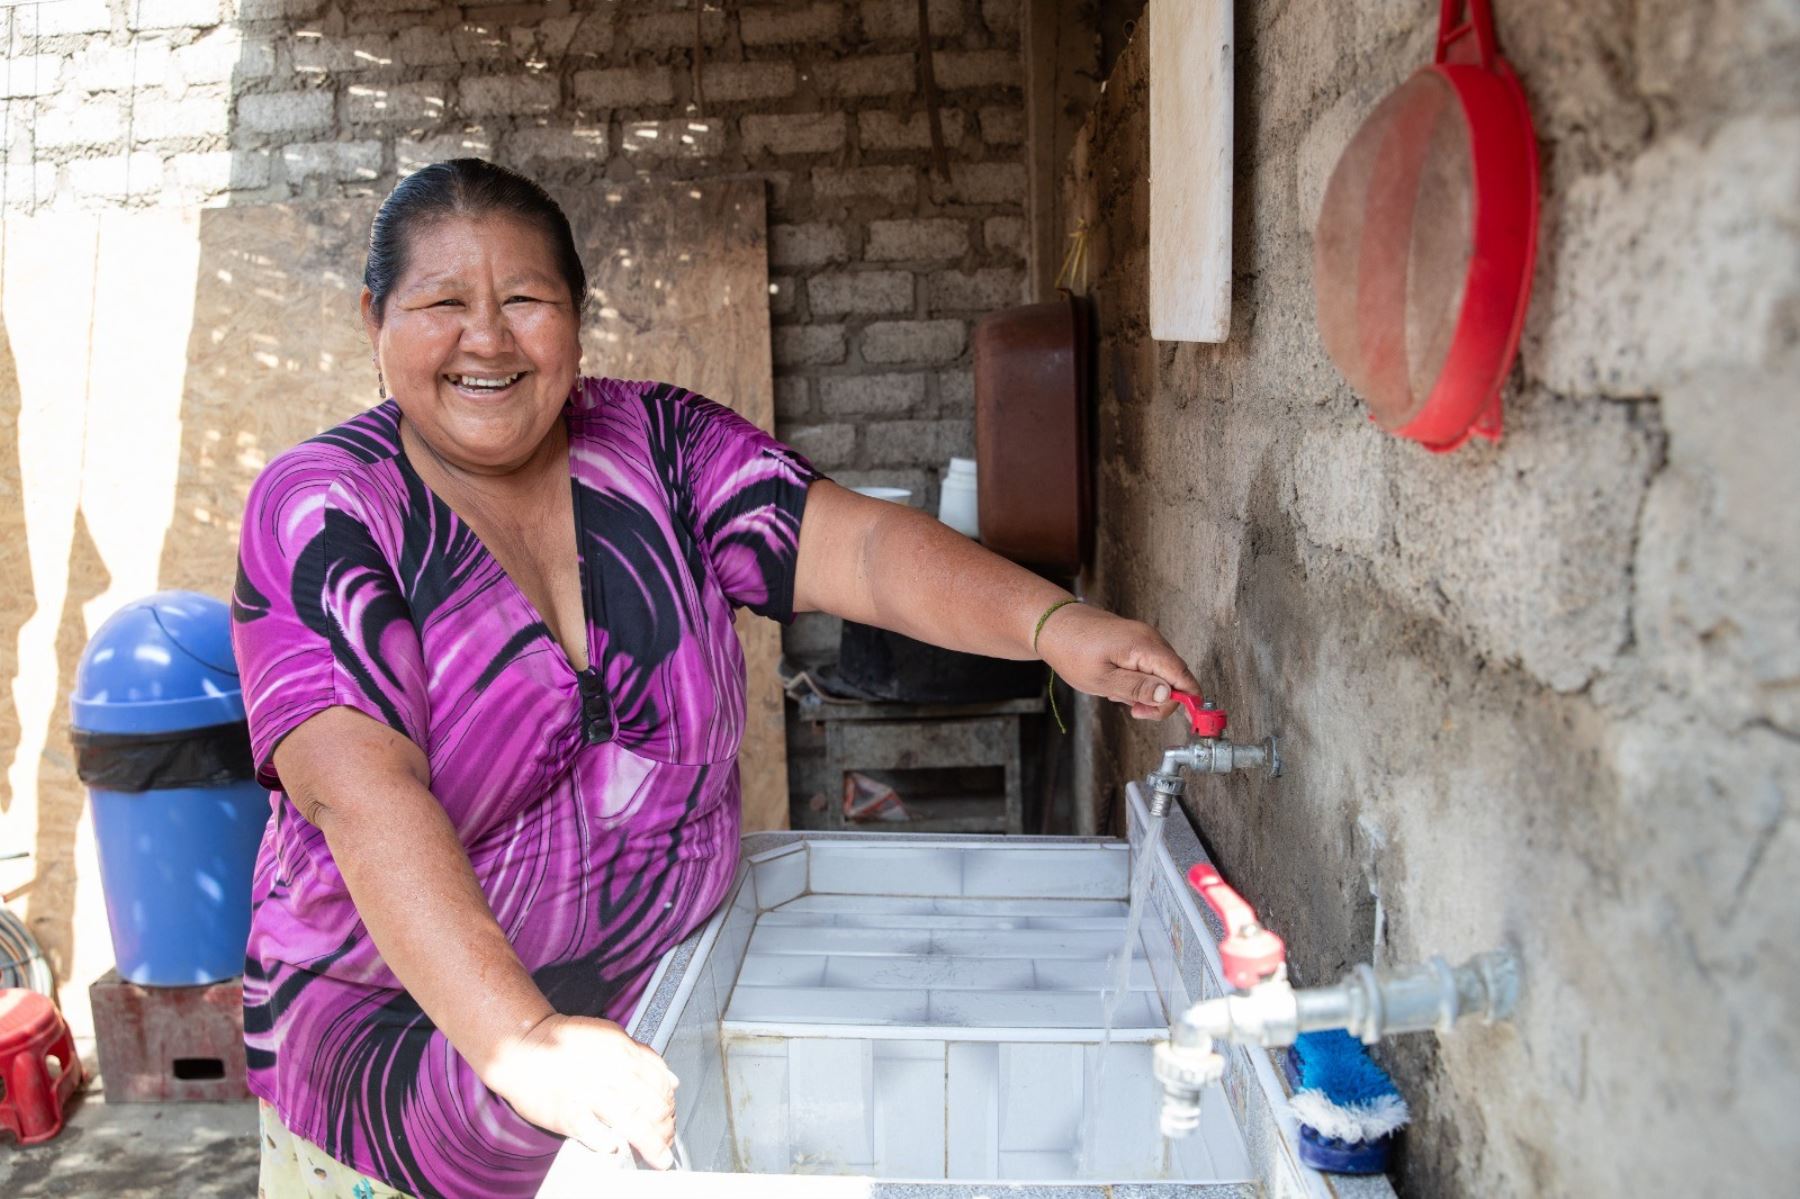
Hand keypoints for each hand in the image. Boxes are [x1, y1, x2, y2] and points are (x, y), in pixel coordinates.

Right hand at [485, 1014, 678, 1168]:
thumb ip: (642, 1056)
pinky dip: (613, 1145)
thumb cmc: (564, 1044)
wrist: (522, 1048)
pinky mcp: (569, 1114)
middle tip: (666, 1142)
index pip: (660, 1083)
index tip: (670, 1117)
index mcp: (622, 1051)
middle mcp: (610, 1071)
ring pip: (634, 1124)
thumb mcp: (610, 1037)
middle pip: (653, 1106)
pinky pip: (599, 1136)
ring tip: (658, 1158)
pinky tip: (618, 1149)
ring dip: (651, 1146)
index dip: (670, 1105)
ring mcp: (589, 1093)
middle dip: (665, 1129)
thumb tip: (671, 1080)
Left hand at [1036, 603, 1200, 719]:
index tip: (1183, 719)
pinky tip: (1119, 684)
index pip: (1183, 676)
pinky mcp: (1137, 641)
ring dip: (1147, 691)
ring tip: (1118, 693)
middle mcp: (1151, 639)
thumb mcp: (1103, 680)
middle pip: (1176, 677)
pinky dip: (1140, 681)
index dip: (1187, 701)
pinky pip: (1150, 666)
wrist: (1054, 625)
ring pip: (1163, 674)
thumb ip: (1138, 688)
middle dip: (1161, 700)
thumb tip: (1168, 696)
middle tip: (1135, 710)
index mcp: (1145, 647)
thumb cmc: (1072, 650)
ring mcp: (1145, 638)